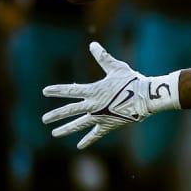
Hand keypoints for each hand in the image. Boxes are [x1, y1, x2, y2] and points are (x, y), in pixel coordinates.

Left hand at [42, 42, 179, 148]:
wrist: (146, 97)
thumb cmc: (132, 80)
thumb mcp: (116, 67)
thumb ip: (103, 58)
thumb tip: (93, 44)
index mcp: (94, 90)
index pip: (70, 91)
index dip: (57, 90)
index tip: (45, 92)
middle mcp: (93, 105)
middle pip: (70, 110)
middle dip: (56, 115)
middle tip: (45, 119)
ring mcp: (100, 116)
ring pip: (79, 124)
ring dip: (66, 129)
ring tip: (54, 133)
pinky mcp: (108, 125)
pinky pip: (96, 134)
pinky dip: (88, 139)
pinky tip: (80, 146)